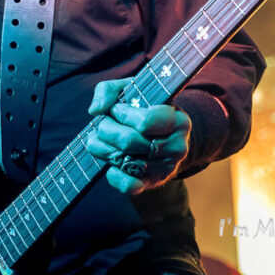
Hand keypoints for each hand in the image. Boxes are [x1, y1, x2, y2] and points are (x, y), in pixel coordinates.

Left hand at [85, 78, 190, 193]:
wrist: (160, 134)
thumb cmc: (142, 107)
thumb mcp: (130, 89)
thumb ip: (108, 91)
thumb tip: (95, 110)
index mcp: (178, 120)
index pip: (144, 122)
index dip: (121, 114)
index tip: (117, 109)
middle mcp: (177, 147)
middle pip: (128, 142)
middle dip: (106, 130)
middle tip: (104, 124)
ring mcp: (166, 168)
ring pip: (123, 162)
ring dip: (103, 149)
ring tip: (102, 139)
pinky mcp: (153, 183)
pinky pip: (128, 185)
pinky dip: (113, 174)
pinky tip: (111, 162)